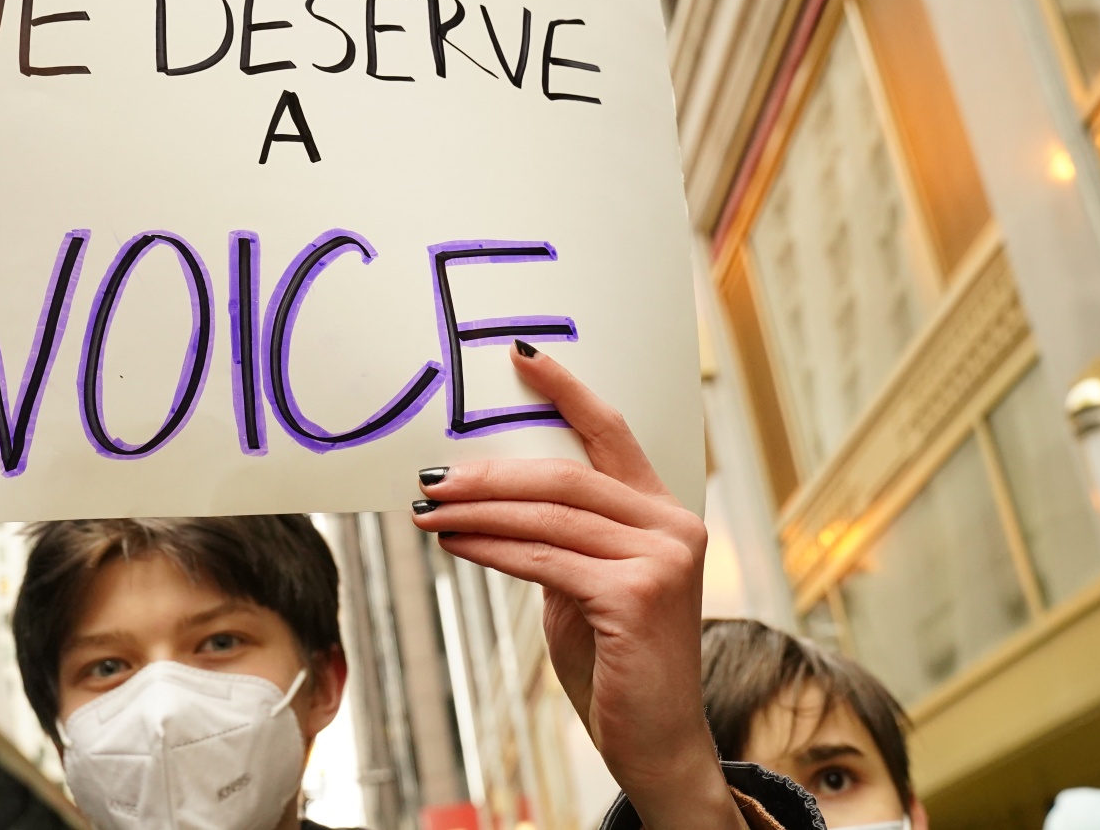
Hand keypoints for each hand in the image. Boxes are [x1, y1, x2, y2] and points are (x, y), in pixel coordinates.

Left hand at [410, 346, 738, 829]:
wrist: (656, 741)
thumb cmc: (616, 661)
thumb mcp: (589, 582)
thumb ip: (561, 535)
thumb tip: (488, 494)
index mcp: (664, 512)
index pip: (613, 433)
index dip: (567, 391)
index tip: (521, 358)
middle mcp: (673, 526)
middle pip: (567, 475)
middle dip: (490, 473)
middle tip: (431, 475)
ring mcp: (662, 560)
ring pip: (549, 517)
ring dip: (477, 512)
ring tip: (426, 510)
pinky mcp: (637, 597)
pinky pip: (544, 560)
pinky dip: (491, 550)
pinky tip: (454, 543)